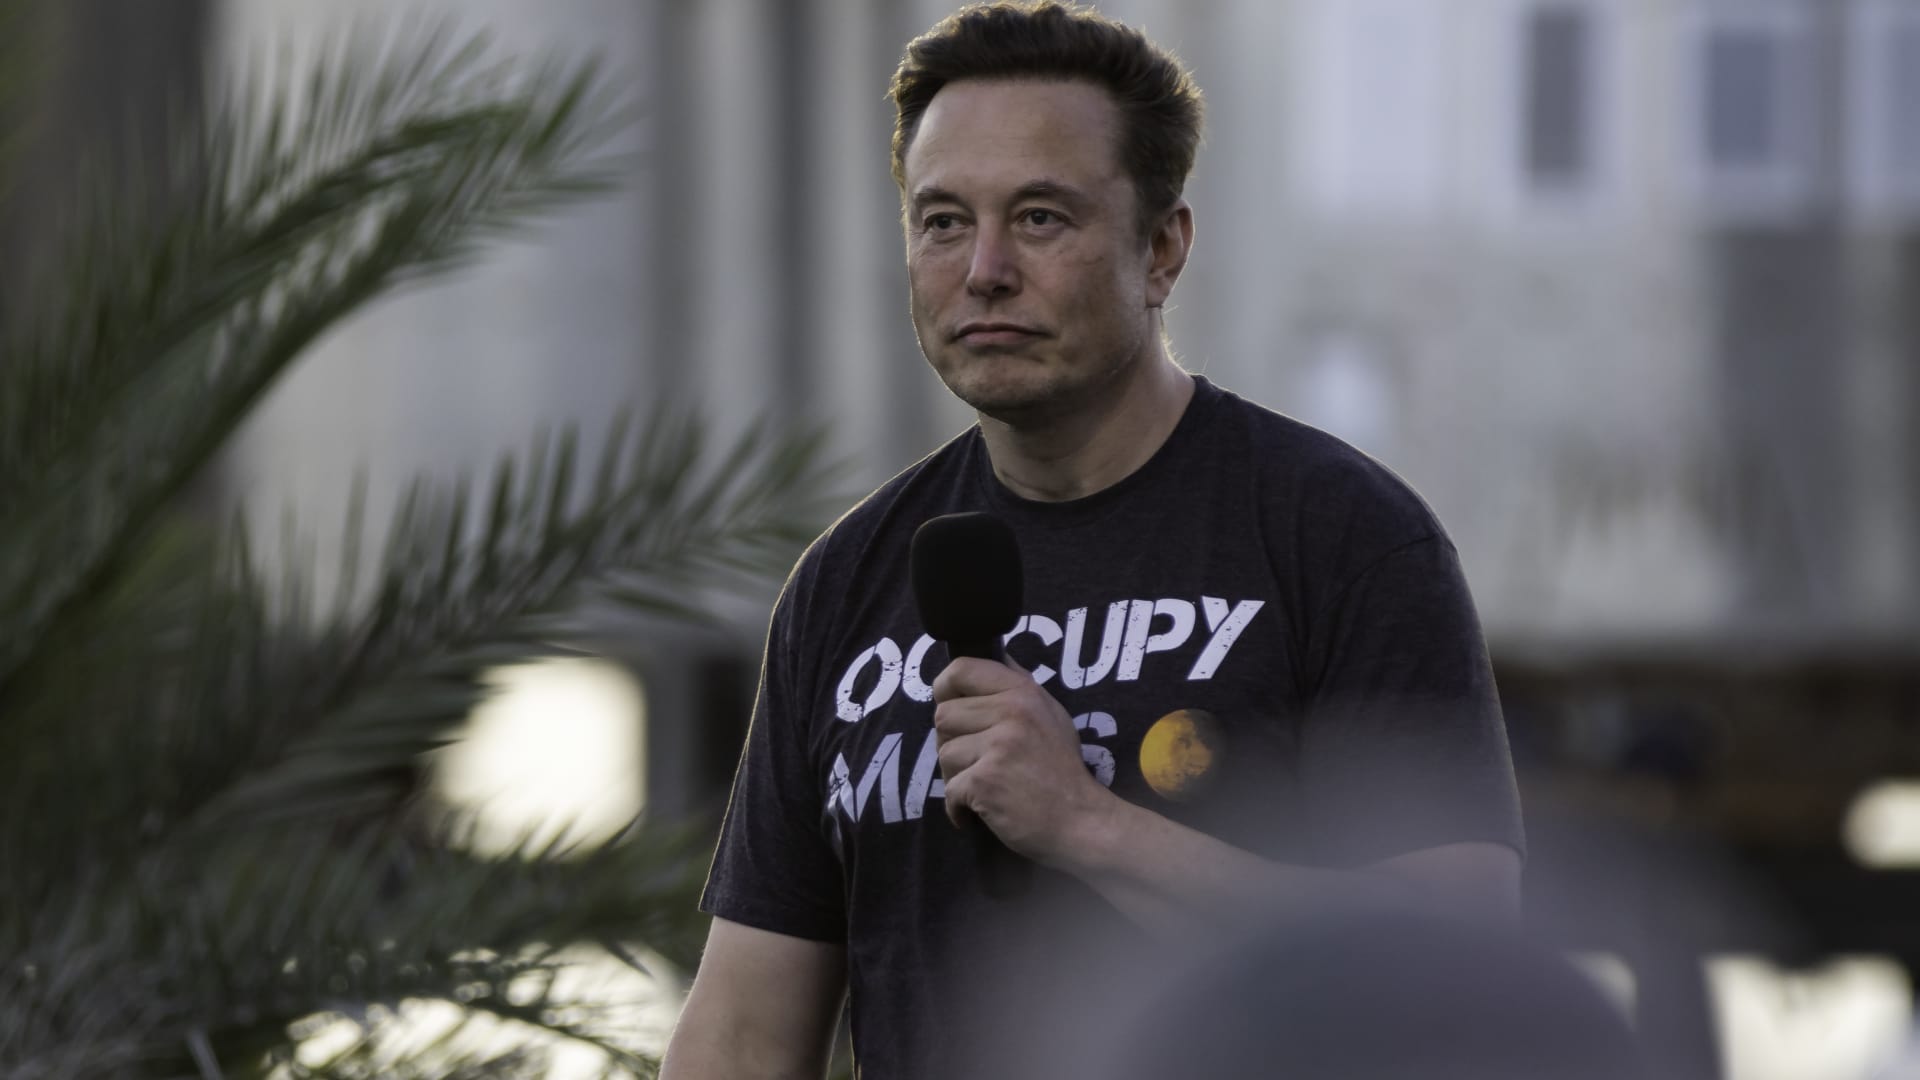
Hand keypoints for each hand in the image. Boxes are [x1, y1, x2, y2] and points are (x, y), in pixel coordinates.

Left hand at [931, 655, 1113, 865]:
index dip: (945, 688)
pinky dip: (958, 808)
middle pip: (943, 716)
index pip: (961, 669)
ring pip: (944, 754)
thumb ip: (1019, 686)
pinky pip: (949, 790)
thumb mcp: (1051, 715)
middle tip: (975, 762)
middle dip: (952, 742)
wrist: (1082, 822)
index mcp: (1023, 692)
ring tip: (984, 787)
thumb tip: (995, 656)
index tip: (950, 706)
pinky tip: (979, 811)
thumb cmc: (1064, 771)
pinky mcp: (985, 780)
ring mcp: (997, 746)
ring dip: (956, 777)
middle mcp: (1011, 712)